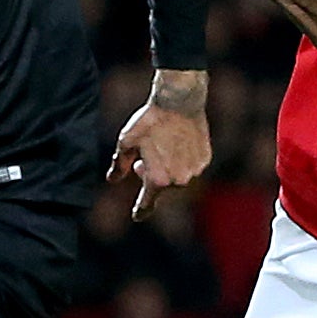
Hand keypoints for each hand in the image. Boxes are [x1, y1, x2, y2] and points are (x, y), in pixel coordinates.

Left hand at [108, 70, 210, 220]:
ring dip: (168, 169)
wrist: (179, 101)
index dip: (140, 210)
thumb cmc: (150, 121)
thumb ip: (119, 165)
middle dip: (152, 177)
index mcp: (157, 179)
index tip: (137, 216)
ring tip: (161, 147)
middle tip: (143, 160)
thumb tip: (112, 180)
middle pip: (162, 186)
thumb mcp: (127, 142)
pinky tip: (176, 142)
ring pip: (178, 177)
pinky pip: (191, 166)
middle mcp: (179, 180)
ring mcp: (194, 170)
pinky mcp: (205, 159)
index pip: (147, 202)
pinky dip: (182, 160)